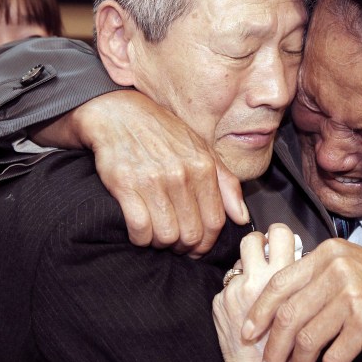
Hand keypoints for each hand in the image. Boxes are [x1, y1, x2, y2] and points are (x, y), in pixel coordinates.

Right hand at [54, 90, 248, 256]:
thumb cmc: (164, 134)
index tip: (198, 248)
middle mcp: (181, 175)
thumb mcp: (203, 150)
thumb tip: (241, 217)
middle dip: (185, 247)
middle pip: (191, 234)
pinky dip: (141, 238)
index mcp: (204, 167)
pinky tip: (141, 231)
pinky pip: (139, 229)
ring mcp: (153, 180)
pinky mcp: (125, 185)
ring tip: (158, 235)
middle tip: (177, 244)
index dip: (207, 243)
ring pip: (166, 236)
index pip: (215, 221)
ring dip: (162, 243)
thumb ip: (226, 184)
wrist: (120, 114)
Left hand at [214, 224, 295, 361]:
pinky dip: (236, 291)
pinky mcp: (220, 302)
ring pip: (238, 259)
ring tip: (256, 280)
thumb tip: (294, 254)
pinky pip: (228, 284)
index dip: (278, 235)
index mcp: (287, 275)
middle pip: (252, 239)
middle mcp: (259, 278)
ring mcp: (236, 289)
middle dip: (257, 242)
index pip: (280, 234)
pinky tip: (246, 308)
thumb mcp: (309, 308)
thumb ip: (302, 280)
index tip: (278, 240)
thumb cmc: (293, 349)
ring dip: (246, 265)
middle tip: (263, 252)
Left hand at [242, 239, 361, 361]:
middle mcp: (337, 270)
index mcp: (328, 254)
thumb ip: (318, 275)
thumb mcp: (351, 265)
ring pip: (307, 338)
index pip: (280, 282)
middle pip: (288, 314)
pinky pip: (334, 356)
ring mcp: (352, 295)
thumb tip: (279, 300)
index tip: (248, 331)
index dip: (259, 311)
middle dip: (272, 347)